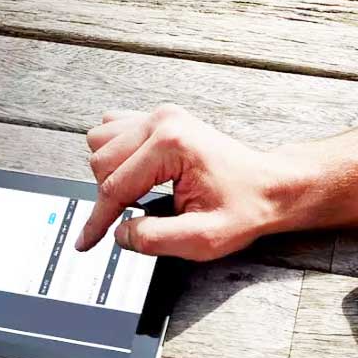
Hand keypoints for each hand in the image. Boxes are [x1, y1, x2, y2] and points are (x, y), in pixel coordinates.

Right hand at [75, 104, 296, 260]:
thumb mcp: (203, 238)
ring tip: (135, 196)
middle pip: (102, 161)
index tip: (86, 242)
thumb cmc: (246, 206)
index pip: (115, 186)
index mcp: (171, 145)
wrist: (270, 185)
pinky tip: (135, 175)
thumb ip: (156, 239)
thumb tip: (121, 233)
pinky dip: (116, 155)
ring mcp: (161, 115)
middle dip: (108, 196)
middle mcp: (162, 121)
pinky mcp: (161, 118)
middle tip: (128, 220)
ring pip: (102, 142)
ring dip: (109, 173)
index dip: (98, 220)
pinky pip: (114, 130)